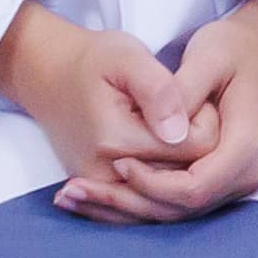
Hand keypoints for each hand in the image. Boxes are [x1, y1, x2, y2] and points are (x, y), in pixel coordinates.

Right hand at [0, 0, 213, 217]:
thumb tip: (178, 132)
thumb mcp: (128, 58)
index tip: (195, 96)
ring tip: (168, 125)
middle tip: (183, 109)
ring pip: (171, 190)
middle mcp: (106, 174)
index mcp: (117, 140)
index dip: (208, 120)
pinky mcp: (101, 190)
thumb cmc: (92, 61)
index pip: (197, 148)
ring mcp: (102, 187)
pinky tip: (165, 151)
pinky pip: (148, 199)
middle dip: (197, 143)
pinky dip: (164, 180)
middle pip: (186, 173)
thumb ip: (159, 91)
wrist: (48, 76)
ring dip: (182, 161)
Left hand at [83, 0, 257, 220]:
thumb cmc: (234, 49)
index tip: (117, 162)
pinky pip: (177, 205)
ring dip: (124, 208)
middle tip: (74, 189)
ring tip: (71, 196)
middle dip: (127, 203)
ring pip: (176, 213)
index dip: (152, 183)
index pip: (194, 189)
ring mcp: (236, 182)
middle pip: (182, 209)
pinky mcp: (220, 182)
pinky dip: (135, 203)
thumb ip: (182, 91)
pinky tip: (94, 197)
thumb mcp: (209, 55)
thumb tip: (165, 131)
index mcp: (246, 146)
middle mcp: (247, 174)